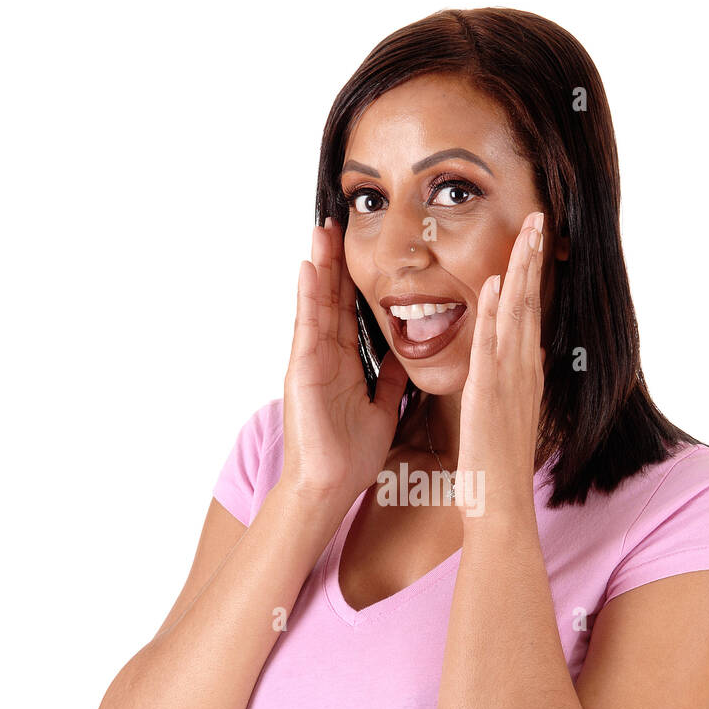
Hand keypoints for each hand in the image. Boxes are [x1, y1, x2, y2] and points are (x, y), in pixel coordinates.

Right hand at [281, 219, 408, 508]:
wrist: (331, 486)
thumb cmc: (350, 455)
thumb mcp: (382, 407)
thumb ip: (390, 380)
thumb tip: (406, 355)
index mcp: (346, 364)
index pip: (351, 312)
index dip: (355, 280)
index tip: (362, 248)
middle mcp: (326, 356)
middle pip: (331, 299)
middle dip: (335, 262)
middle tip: (337, 223)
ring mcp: (311, 360)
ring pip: (317, 304)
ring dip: (319, 266)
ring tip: (321, 231)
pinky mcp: (302, 370)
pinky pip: (307, 326)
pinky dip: (308, 297)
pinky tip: (310, 268)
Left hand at [454, 211, 545, 522]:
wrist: (500, 501)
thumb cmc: (497, 465)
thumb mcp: (507, 414)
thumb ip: (514, 383)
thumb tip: (525, 360)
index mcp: (525, 374)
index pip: (531, 313)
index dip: (533, 275)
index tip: (534, 241)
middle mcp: (524, 370)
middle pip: (532, 303)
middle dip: (534, 258)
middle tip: (538, 217)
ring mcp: (509, 380)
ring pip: (519, 314)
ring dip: (522, 270)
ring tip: (528, 231)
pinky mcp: (490, 393)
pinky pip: (493, 345)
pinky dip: (497, 313)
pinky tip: (499, 284)